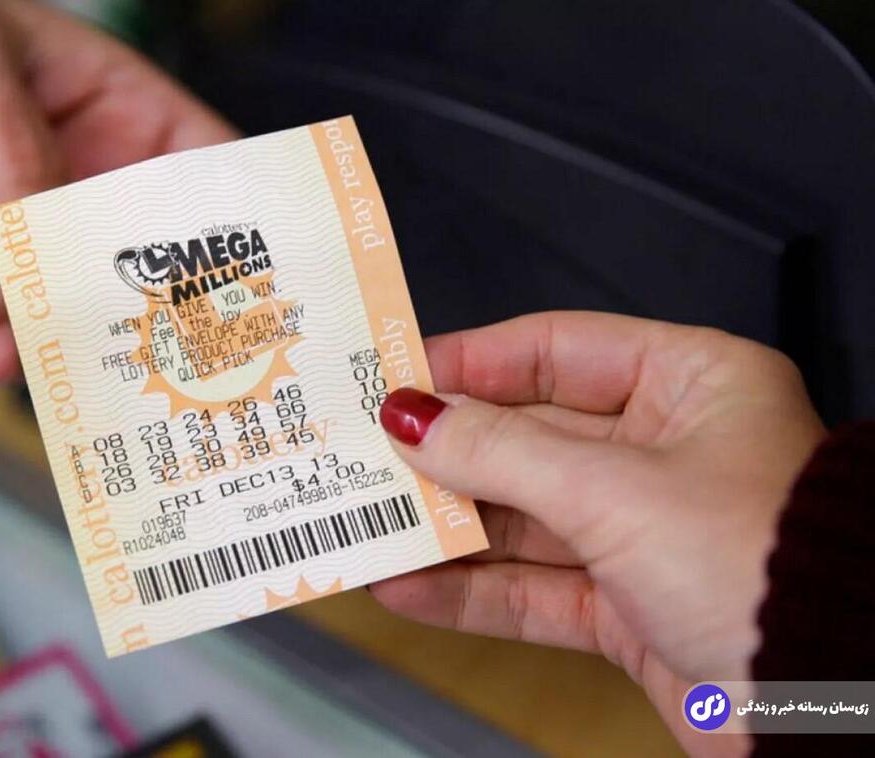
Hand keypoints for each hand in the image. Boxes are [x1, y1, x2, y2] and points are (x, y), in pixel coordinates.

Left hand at [0, 0, 235, 380]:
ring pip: (74, 309)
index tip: (253, 293)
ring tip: (27, 362)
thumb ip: (8, 143)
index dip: (237, 232)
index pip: (202, 176)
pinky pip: (1, 325)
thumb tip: (44, 237)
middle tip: (153, 367)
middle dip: (152, 319)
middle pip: (150, 265)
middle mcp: (86, 182)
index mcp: (118, 113)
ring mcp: (29, 234)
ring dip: (63, 347)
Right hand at [371, 312, 825, 755]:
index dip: (470, 361)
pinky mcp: (630, 608)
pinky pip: (535, 589)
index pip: (557, 350)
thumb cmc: (760, 565)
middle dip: (448, 453)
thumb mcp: (615, 489)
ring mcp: (645, 532)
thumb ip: (502, 450)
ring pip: (524, 519)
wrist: (829, 706)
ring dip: (448, 528)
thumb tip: (413, 417)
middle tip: (364, 453)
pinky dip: (473, 592)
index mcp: (691, 385)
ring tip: (369, 524)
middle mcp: (668, 452)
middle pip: (529, 437)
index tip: (394, 375)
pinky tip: (408, 588)